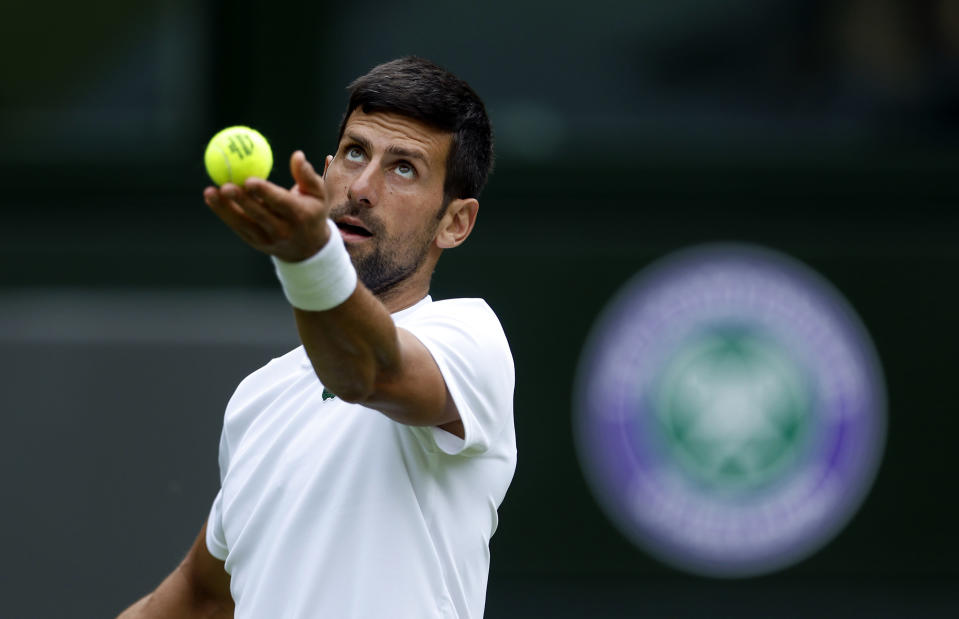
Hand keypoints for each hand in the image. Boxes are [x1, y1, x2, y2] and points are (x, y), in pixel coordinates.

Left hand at [203, 150, 331, 261]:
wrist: (309, 249)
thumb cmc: (312, 212)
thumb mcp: (318, 194)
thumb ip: (307, 175)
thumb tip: (297, 155)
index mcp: (300, 215)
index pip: (280, 203)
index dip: (264, 192)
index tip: (250, 180)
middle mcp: (283, 230)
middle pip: (259, 214)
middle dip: (241, 201)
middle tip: (225, 186)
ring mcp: (267, 238)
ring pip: (243, 222)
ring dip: (225, 208)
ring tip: (210, 192)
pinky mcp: (255, 242)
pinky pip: (237, 226)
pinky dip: (223, 212)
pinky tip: (212, 198)